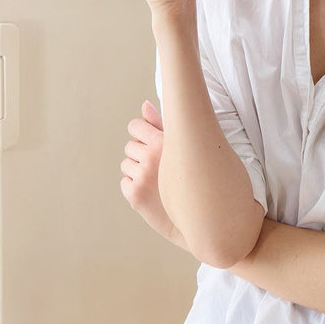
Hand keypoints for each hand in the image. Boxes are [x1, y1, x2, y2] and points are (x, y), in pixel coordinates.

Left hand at [120, 100, 183, 248]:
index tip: (149, 142)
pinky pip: (125, 182)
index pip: (135, 126)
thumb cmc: (194, 179)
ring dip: (137, 171)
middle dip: (140, 154)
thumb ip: (161, 125)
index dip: (140, 133)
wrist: (200, 219)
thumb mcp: (182, 149)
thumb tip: (144, 104)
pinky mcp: (135, 195)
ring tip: (158, 181)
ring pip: (126, 164)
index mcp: (165, 143)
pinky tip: (153, 193)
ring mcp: (142, 177)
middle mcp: (152, 158)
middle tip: (159, 168)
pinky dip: (135, 187)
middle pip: (129, 146)